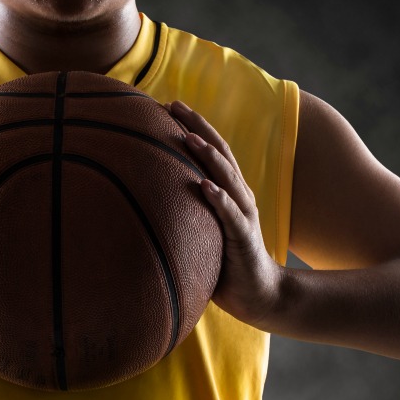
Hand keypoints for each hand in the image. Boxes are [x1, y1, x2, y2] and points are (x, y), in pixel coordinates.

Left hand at [167, 100, 283, 327]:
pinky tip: (205, 186)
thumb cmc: (224, 265)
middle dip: (196, 127)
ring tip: (187, 137)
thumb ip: (180, 215)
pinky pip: (231, 216)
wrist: (259, 295)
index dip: (190, 126)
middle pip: (218, 153)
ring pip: (226, 177)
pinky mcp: (244, 238)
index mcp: (226, 192)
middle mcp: (237, 196)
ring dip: (207, 156)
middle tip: (173, 104)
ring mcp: (243, 215)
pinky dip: (218, 199)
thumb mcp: (198, 234)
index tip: (163, 107)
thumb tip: (140, 205)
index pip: (208, 151)